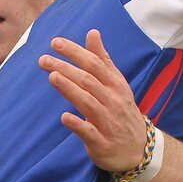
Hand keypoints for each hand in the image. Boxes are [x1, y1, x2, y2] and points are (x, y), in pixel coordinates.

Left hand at [39, 30, 147, 172]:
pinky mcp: (101, 142)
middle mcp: (113, 101)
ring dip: (70, 89)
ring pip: (88, 103)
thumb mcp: (116, 84)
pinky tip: (64, 117)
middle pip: (88, 81)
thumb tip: (92, 32)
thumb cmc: (121, 111)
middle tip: (44, 60)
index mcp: (115, 85)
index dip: (75, 52)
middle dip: (66, 68)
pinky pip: (89, 132)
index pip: (94, 64)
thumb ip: (102, 59)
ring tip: (52, 77)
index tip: (56, 42)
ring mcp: (108, 122)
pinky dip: (78, 124)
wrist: (138, 149)